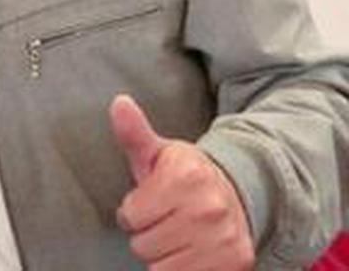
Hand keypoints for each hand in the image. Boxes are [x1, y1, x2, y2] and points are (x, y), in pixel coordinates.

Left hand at [109, 95, 252, 270]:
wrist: (238, 193)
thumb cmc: (186, 175)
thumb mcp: (157, 153)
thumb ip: (134, 133)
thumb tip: (119, 103)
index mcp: (186, 177)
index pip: (130, 216)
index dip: (133, 211)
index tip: (149, 201)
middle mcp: (208, 208)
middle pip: (143, 246)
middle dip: (147, 235)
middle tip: (165, 219)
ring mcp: (224, 238)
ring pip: (160, 268)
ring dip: (163, 256)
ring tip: (177, 235)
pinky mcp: (235, 264)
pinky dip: (182, 270)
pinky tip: (191, 251)